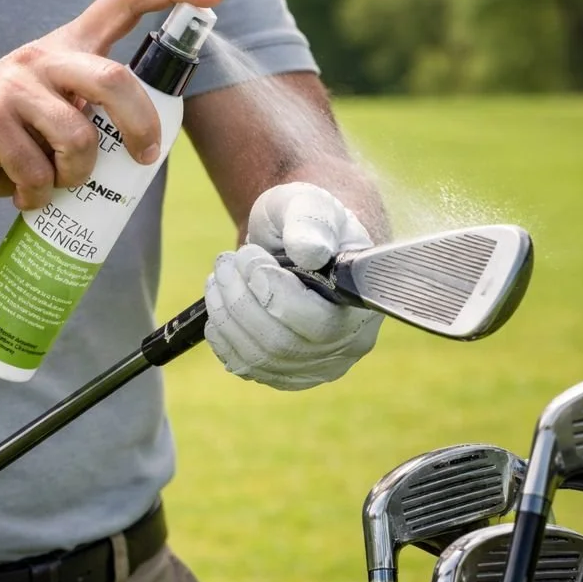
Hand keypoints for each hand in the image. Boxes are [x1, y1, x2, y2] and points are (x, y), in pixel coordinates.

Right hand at [0, 0, 223, 211]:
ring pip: (79, 138)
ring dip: (78, 175)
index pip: (122, 1)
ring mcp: (11, 87)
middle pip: (114, 80)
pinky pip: (38, 171)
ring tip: (57, 184)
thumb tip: (153, 140)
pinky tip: (26, 197)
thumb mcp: (53, 113)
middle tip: (143, 158)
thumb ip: (93, 111)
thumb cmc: (4, 139)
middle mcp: (41, 59)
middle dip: (140, 126)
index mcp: (65, 50)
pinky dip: (40, 196)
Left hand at [205, 183, 382, 389]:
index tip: (249, 256)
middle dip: (241, 300)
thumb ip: (311, 222)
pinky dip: (223, 336)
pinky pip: (246, 367)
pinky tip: (220, 306)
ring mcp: (317, 367)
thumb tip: (309, 251)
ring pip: (259, 358)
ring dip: (226, 314)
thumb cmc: (309, 223)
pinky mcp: (287, 375)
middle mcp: (347, 346)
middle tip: (226, 261)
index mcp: (362, 307)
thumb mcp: (311, 206)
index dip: (275, 294)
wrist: (302, 244)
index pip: (319, 323)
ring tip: (220, 277)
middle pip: (282, 344)